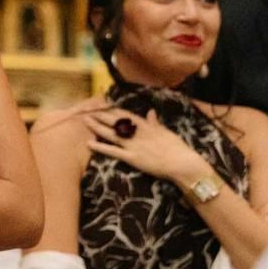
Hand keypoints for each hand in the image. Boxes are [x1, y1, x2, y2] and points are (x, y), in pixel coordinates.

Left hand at [85, 108, 207, 183]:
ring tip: (85, 121)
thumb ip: (155, 122)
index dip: (113, 109)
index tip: (103, 104)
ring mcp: (134, 145)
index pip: (126, 114)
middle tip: (88, 110)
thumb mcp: (166, 132)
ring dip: (97, 126)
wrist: (183, 163)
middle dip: (101, 115)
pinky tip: (89, 143)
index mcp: (146, 125)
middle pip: (115, 121)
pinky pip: (113, 151)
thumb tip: (151, 112)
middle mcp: (138, 133)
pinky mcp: (132, 158)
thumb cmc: (177, 148)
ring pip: (111, 133)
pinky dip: (100, 147)